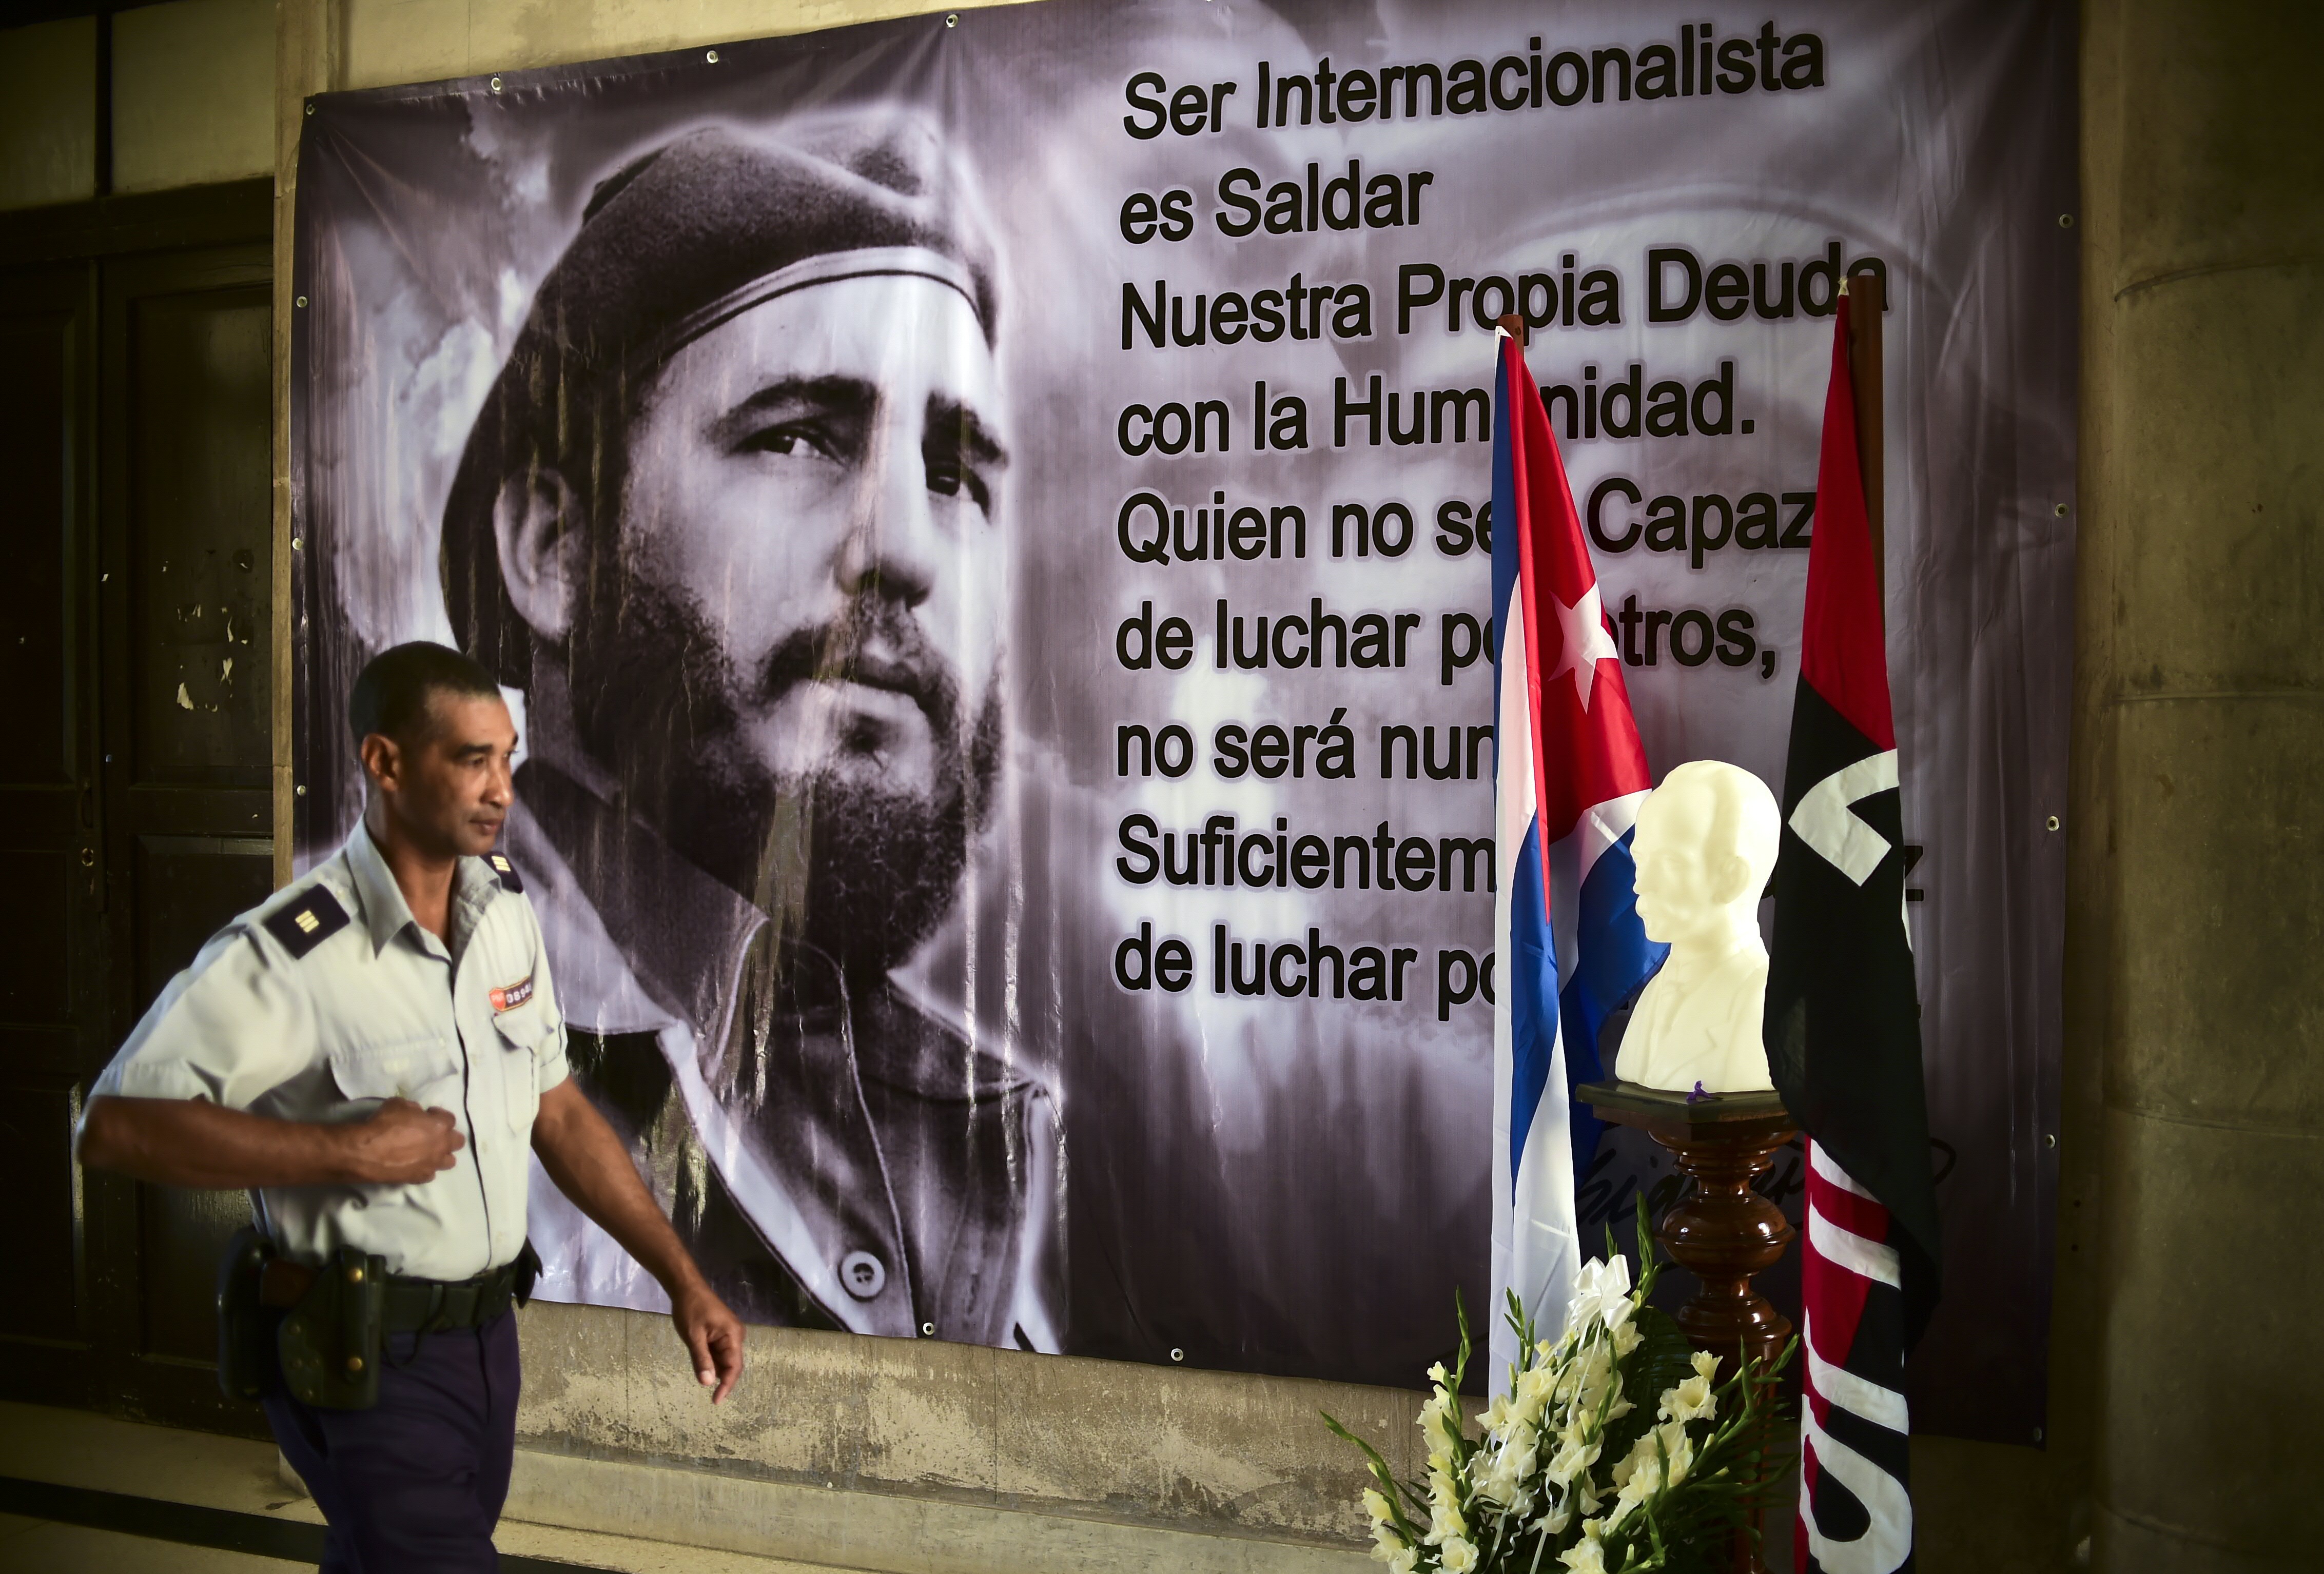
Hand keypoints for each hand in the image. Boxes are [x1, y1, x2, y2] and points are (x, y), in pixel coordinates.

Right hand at [341, 1097, 464, 1182]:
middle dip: (448, 1136)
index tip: (428, 1113)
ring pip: (449, 1161)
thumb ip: (413, 1108)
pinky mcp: (420, 1178)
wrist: (368, 1153)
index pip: (450, 1119)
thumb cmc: (384, 1124)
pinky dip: (426, 1169)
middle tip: (433, 1133)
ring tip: (428, 1151)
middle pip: (458, 1141)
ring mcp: (432, 1164)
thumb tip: (416, 1113)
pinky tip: (416, 1164)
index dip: (439, 1115)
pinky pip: (430, 1174)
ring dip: (442, 1155)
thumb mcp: (399, 1104)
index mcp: (440, 1126)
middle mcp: (441, 1146)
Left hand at [671, 1278, 745, 1402]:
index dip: (727, 1386)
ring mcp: (729, 1334)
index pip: (734, 1367)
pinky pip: (719, 1352)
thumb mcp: (693, 1336)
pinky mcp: (722, 1333)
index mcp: (733, 1336)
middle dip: (721, 1380)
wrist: (687, 1287)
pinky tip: (702, 1365)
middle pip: (732, 1365)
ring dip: (715, 1370)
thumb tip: (708, 1384)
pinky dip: (711, 1361)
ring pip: (725, 1360)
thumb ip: (701, 1359)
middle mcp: (736, 1336)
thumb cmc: (690, 1309)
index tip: (715, 1401)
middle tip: (709, 1396)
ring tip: (701, 1375)